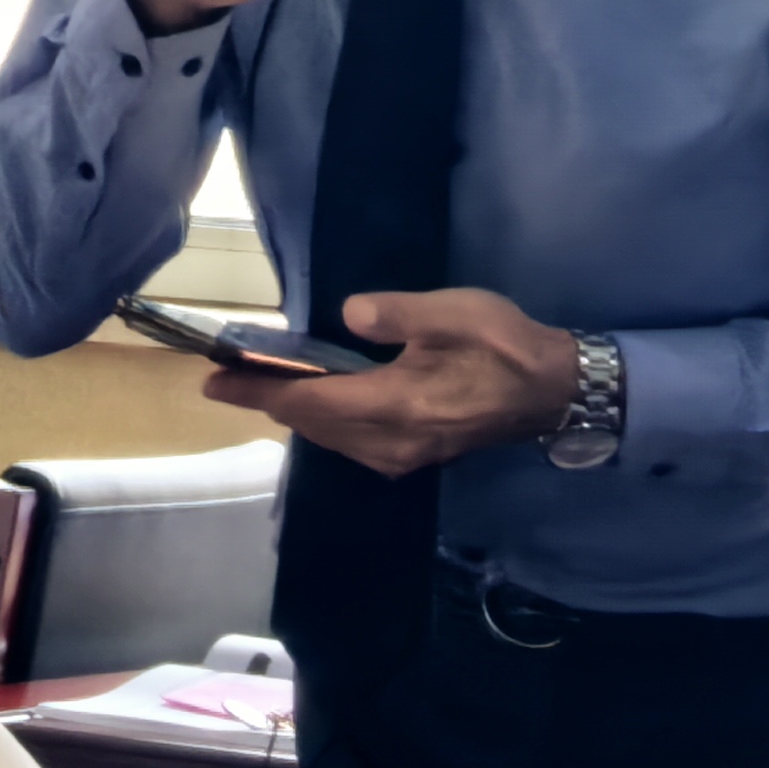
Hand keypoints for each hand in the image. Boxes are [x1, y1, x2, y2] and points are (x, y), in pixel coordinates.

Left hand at [198, 287, 579, 474]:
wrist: (553, 391)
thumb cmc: (504, 345)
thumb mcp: (455, 312)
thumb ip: (398, 314)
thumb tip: (348, 315)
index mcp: (397, 404)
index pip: (310, 400)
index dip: (259, 391)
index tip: (215, 380)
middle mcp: (391, 441)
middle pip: (313, 424)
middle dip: (267, 401)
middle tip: (226, 378)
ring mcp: (403, 455)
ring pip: (331, 438)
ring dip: (296, 413)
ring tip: (262, 386)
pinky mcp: (414, 455)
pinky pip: (353, 444)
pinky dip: (325, 422)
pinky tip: (317, 401)